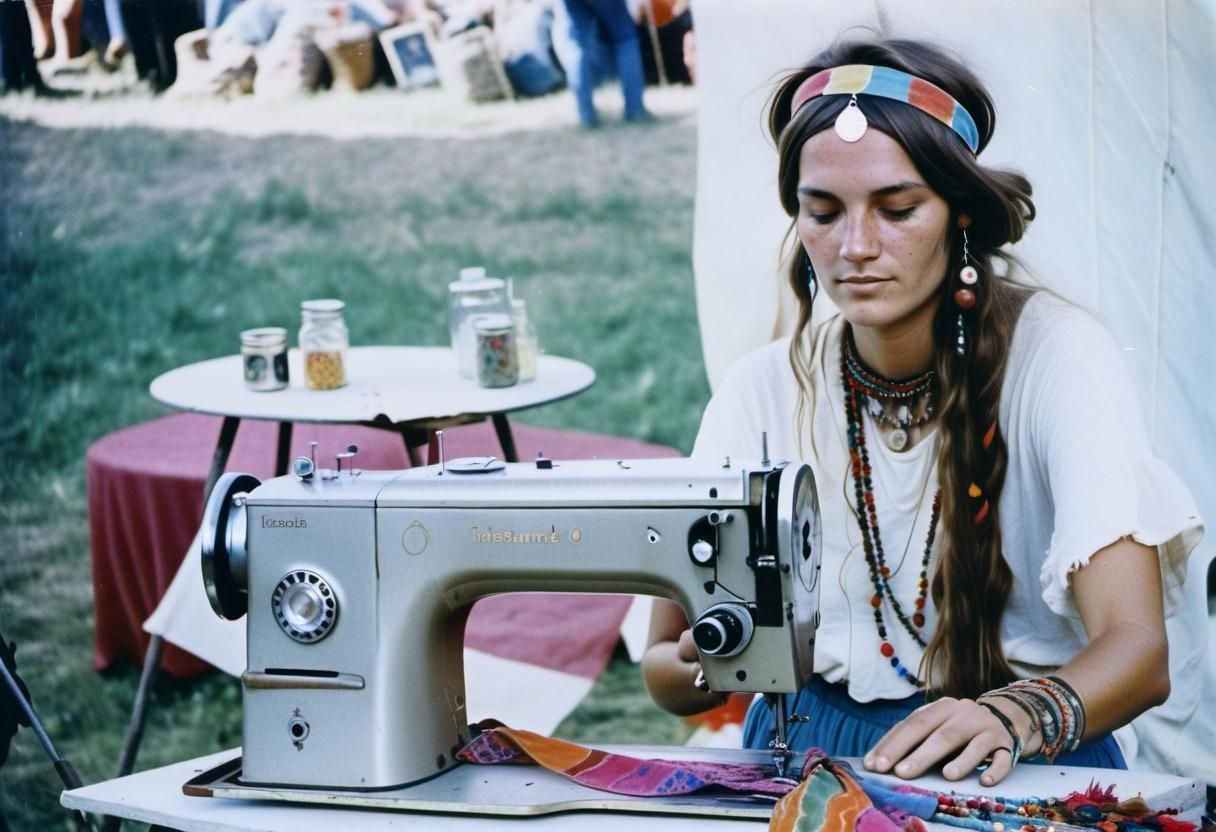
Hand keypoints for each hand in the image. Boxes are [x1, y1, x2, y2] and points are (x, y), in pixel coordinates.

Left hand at [862, 697, 1019, 785]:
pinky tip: (985, 781)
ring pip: (972, 744)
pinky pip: (1002, 757)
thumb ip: (913, 739)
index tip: (874, 764)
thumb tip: (879, 760)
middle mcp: (963, 714)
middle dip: (918, 754)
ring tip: (946, 775)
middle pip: (940, 734)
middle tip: (900, 773)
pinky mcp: (1006, 743)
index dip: (893, 745)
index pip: (912, 725)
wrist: (1004, 717)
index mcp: (940, 708)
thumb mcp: (936, 726)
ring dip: (960, 760)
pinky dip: (995, 769)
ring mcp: (986, 727)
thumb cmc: (958, 729)